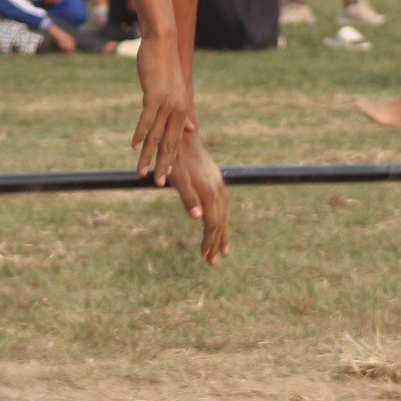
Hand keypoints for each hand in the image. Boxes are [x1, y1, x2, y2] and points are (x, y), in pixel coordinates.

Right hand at [132, 39, 194, 180]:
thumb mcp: (177, 92)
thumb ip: (183, 113)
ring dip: (147, 155)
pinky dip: (140, 134)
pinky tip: (133, 146)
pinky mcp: (155, 95)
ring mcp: (167, 103)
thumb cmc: (166, 67)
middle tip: (157, 183)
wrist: (163, 43)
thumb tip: (192, 130)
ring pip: (156, 136)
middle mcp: (178, 110)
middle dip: (162, 165)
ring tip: (140, 171)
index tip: (166, 176)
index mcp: (182, 111)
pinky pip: (147, 120)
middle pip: (169, 143)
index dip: (170, 159)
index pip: (176, 141)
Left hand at [167, 130, 230, 264]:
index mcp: (209, 192)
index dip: (209, 241)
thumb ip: (188, 198)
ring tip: (223, 250)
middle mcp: (218, 189)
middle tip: (212, 262)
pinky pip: (224, 205)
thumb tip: (198, 218)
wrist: (184, 138)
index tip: (205, 256)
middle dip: (216, 243)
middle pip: (220, 222)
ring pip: (224, 214)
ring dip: (223, 233)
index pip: (212, 223)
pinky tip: (220, 225)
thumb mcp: (177, 179)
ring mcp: (219, 184)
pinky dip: (223, 219)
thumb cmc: (176, 160)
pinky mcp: (217, 181)